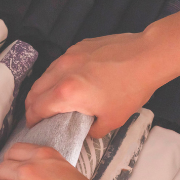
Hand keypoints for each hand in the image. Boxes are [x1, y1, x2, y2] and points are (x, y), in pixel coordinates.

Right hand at [25, 32, 165, 137]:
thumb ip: (91, 131)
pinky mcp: (78, 46)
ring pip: (45, 75)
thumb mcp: (112, 120)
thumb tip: (84, 132)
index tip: (33, 126)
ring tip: (49, 99)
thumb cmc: (131, 89)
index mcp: (66, 93)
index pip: (37, 108)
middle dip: (32, 106)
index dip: (32, 120)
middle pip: (34, 91)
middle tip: (37, 115)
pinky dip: (56, 75)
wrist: (147, 56)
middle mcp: (61, 72)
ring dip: (42, 89)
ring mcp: (68, 56)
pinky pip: (59, 63)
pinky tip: (67, 81)